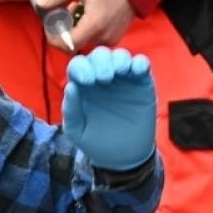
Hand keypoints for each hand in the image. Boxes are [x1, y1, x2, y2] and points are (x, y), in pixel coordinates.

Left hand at [38, 0, 134, 51]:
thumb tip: (40, 3)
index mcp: (94, 25)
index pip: (67, 45)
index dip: (54, 36)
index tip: (50, 22)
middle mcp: (102, 37)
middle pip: (72, 43)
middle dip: (63, 28)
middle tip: (63, 8)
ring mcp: (109, 39)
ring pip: (81, 40)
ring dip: (73, 27)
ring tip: (77, 6)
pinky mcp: (113, 39)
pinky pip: (92, 38)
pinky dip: (85, 28)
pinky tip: (87, 12)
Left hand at [62, 47, 155, 169]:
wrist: (123, 157)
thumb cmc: (96, 142)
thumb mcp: (77, 130)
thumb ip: (71, 109)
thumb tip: (70, 86)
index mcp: (83, 85)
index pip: (78, 65)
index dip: (81, 67)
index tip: (86, 80)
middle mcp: (101, 77)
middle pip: (99, 55)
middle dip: (100, 61)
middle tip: (104, 77)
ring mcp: (123, 78)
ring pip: (120, 56)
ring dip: (119, 59)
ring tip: (120, 71)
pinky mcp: (141, 83)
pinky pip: (141, 65)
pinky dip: (140, 63)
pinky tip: (137, 70)